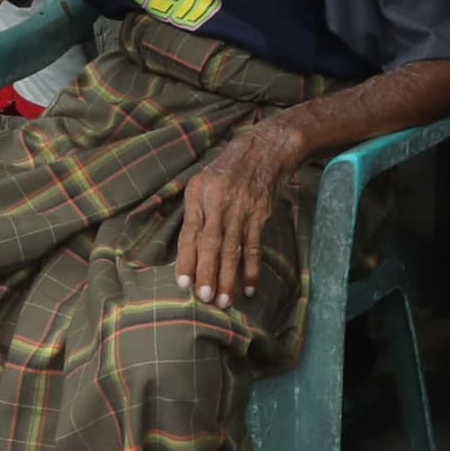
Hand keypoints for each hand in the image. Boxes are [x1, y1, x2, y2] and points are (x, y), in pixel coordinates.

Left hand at [173, 117, 309, 306]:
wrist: (266, 149)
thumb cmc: (229, 169)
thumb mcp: (204, 182)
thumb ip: (195, 212)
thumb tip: (187, 249)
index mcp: (199, 194)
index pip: (190, 233)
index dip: (187, 259)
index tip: (183, 283)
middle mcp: (218, 201)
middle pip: (211, 244)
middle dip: (208, 273)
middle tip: (205, 298)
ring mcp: (242, 208)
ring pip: (233, 249)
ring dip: (229, 277)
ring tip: (224, 301)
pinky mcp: (261, 213)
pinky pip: (255, 246)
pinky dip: (251, 268)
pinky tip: (248, 287)